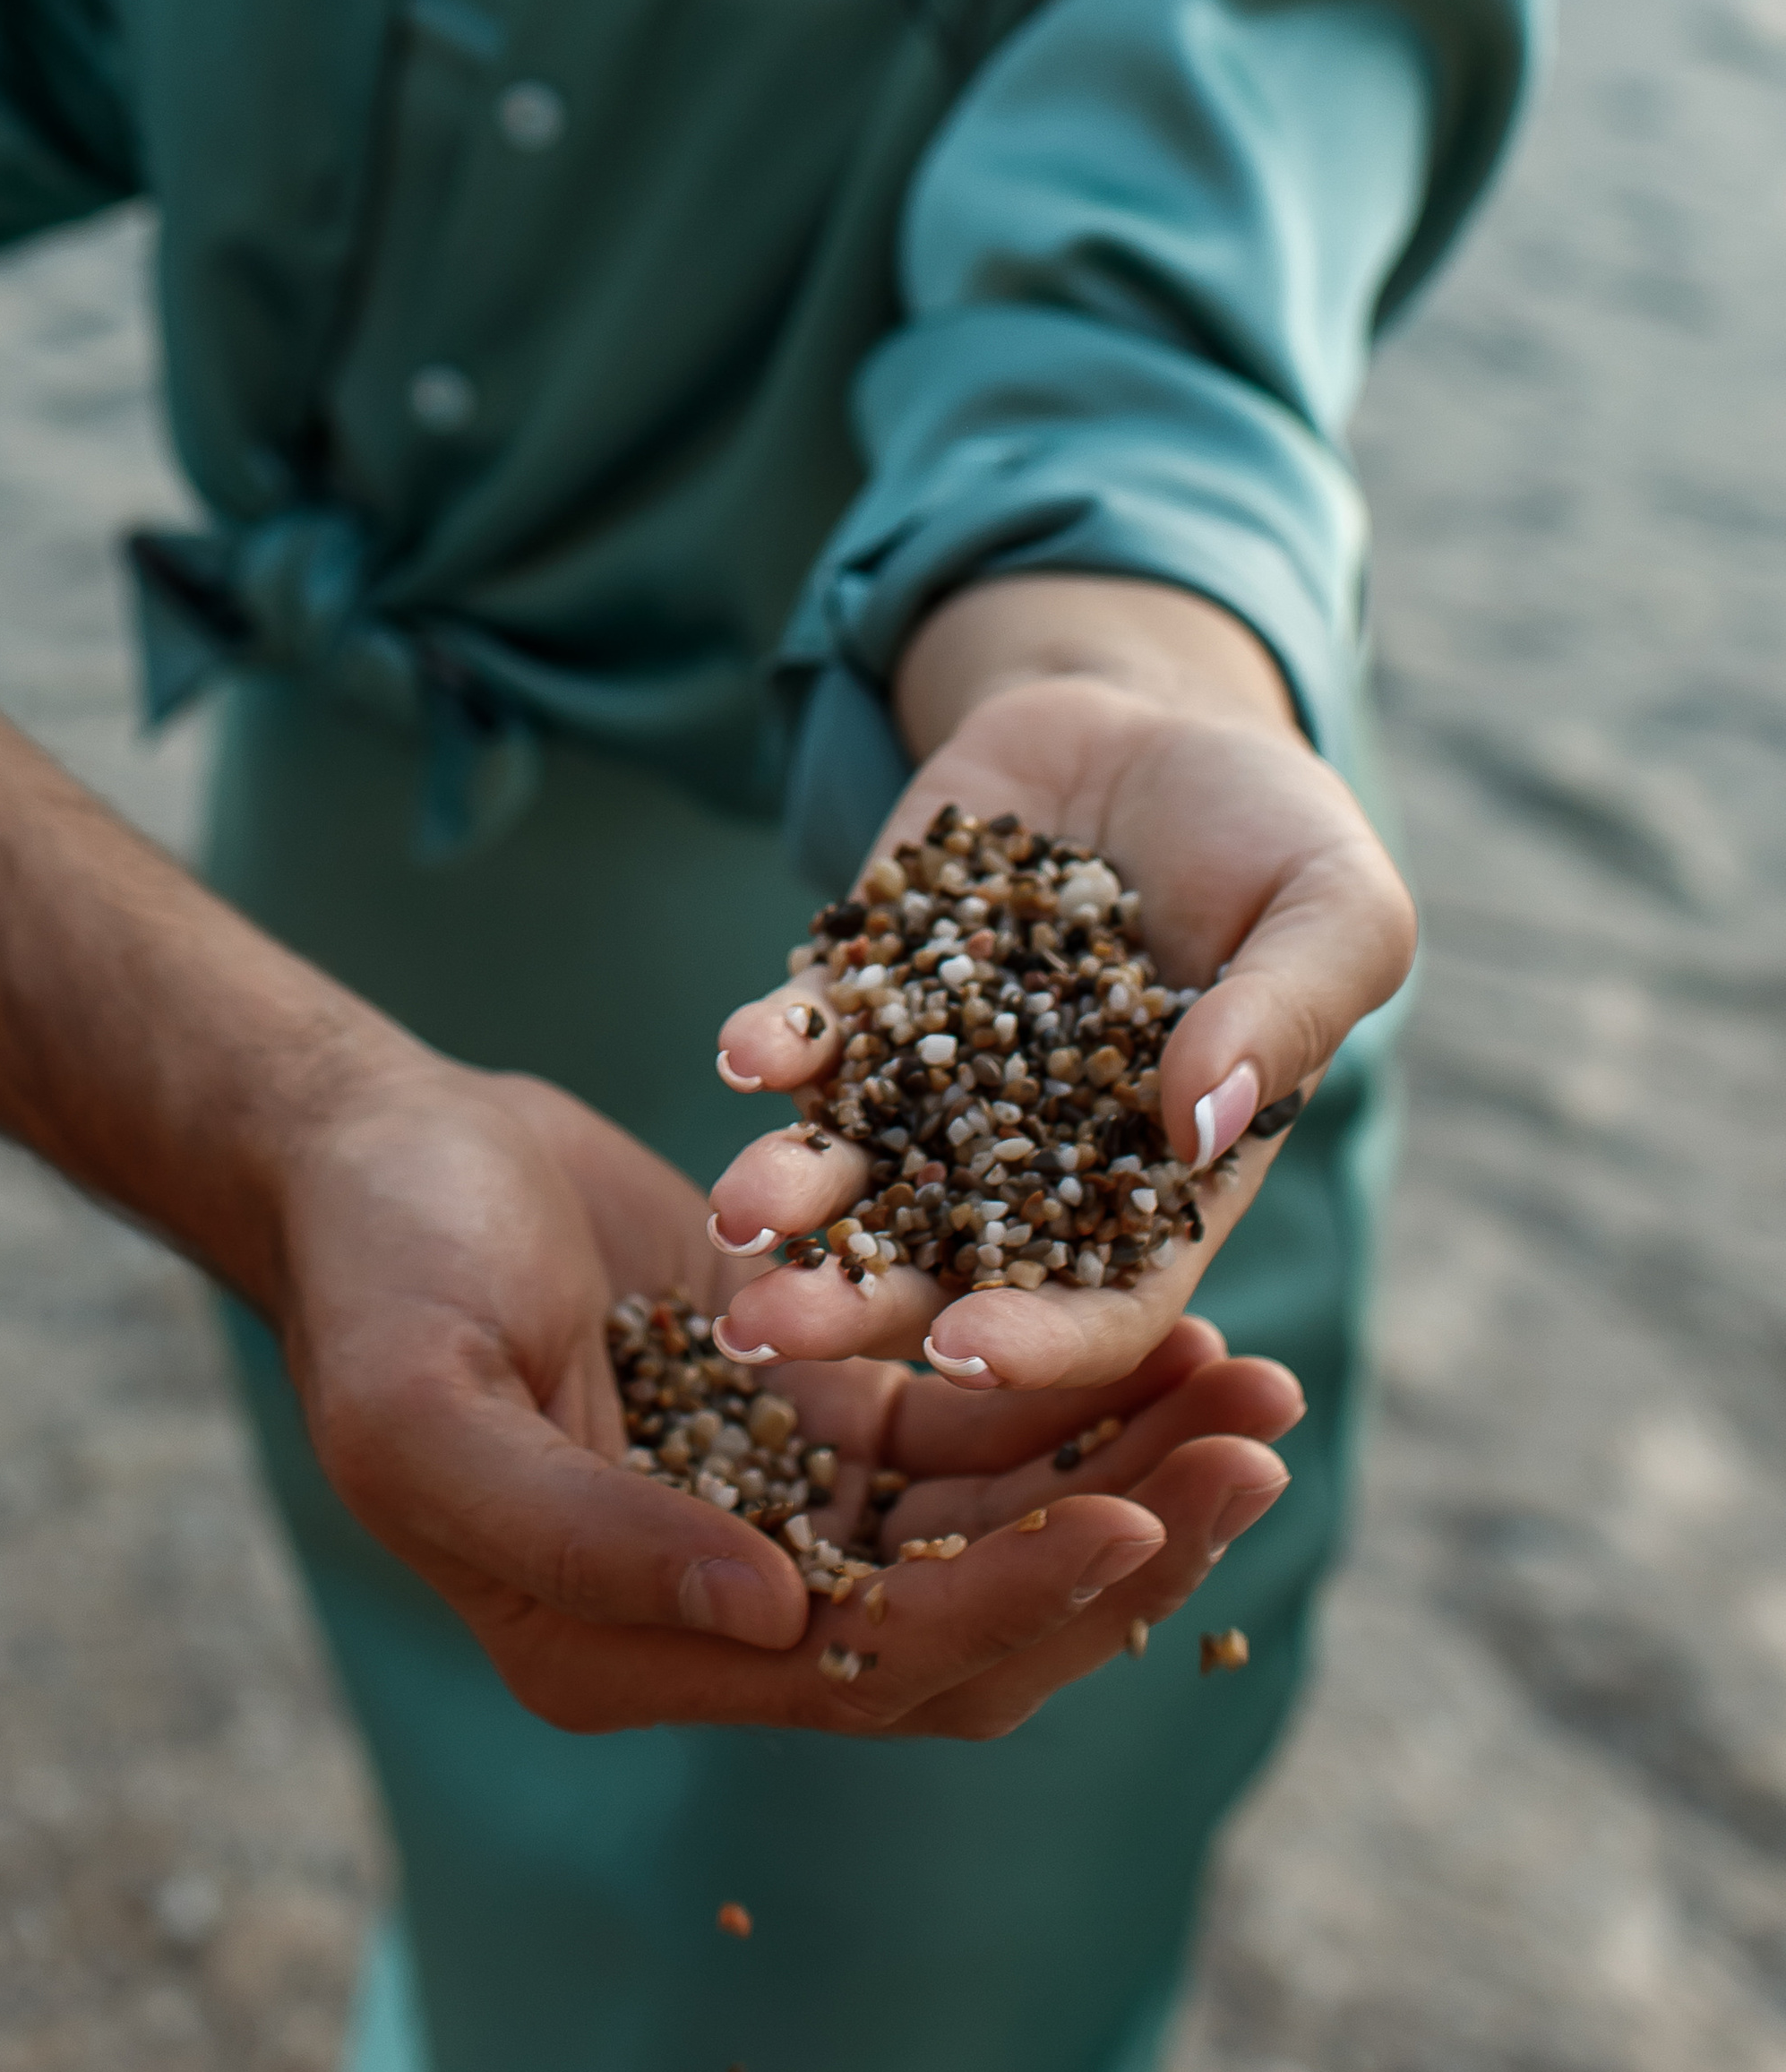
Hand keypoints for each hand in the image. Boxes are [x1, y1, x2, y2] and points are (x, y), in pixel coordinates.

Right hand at [262, 1045, 1300, 1734]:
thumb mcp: (428, 1409)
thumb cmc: (374, 1279)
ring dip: (1129, 1474)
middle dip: (1122, 1548)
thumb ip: (582, 1531)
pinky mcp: (817, 1418)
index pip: (859, 1671)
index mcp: (618, 1654)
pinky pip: (976, 1434)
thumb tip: (773, 1622)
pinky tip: (1178, 1335)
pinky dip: (1077, 1398)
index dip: (1003, 1603)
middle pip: (968, 1625)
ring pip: (995, 1533)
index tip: (1129, 1520)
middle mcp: (715, 1615)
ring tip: (1258, 1390)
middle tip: (1256, 1454)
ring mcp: (777, 1517)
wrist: (372, 1152)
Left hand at [708, 598, 1414, 1394]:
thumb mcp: (1336, 907)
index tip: (965, 1351)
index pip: (1101, 1305)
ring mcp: (937, 1078)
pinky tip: (746, 1052)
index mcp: (1161, 1186)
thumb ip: (1284, 1016)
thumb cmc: (1276, 834)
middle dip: (857, 1304)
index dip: (1037, 1341)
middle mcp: (1034, 1159)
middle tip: (771, 1330)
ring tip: (735, 1212)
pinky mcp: (871, 987)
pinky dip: (775, 1046)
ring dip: (790, 1195)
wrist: (1156, 719)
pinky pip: (813, 1035)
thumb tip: (1200, 1125)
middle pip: (940, 1267)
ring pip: (851, 1167)